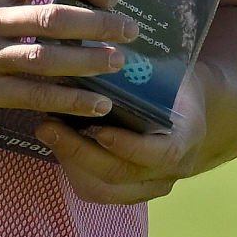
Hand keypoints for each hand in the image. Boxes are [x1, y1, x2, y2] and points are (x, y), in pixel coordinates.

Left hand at [39, 67, 205, 205]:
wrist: (189, 114)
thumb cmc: (174, 85)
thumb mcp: (169, 73)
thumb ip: (144, 69)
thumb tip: (100, 43)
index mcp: (187, 138)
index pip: (164, 154)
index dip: (129, 146)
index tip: (97, 128)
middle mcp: (171, 171)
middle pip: (122, 175)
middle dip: (80, 152)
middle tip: (49, 125)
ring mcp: (150, 187)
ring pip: (104, 189)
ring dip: (70, 163)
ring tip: (47, 133)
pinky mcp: (128, 193)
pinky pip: (96, 190)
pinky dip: (72, 170)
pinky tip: (56, 144)